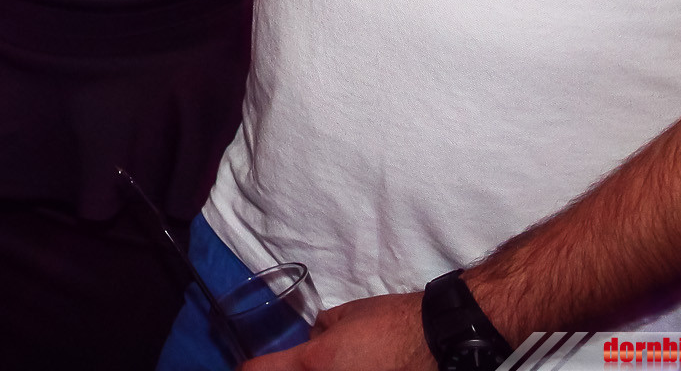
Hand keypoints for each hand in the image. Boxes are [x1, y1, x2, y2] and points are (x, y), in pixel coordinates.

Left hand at [243, 293, 432, 370]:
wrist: (437, 339)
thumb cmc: (391, 321)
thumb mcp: (346, 315)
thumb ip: (321, 330)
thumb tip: (313, 339)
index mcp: (315, 362)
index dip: (247, 370)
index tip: (244, 368)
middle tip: (286, 365)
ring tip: (327, 364)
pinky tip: (346, 369)